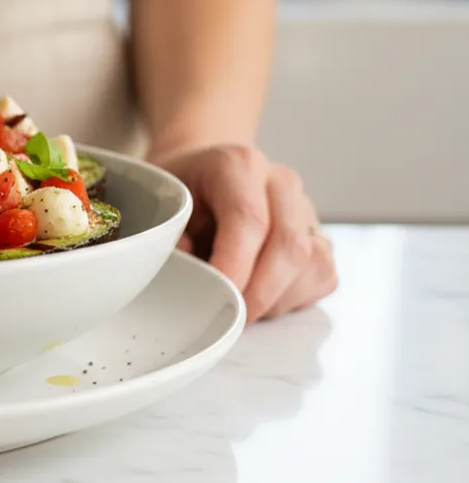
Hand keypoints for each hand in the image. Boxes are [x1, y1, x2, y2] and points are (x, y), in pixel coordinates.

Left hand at [149, 144, 337, 322]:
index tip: (216, 297)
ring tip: (238, 299)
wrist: (203, 176)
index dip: (235, 266)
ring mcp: (305, 208)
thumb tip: (188, 265)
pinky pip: (321, 277)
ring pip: (311, 265)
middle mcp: (280, 183)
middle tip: (227, 317)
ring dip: (275, 299)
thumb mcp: (161, 204)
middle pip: (289, 247)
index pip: (248, 219)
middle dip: (258, 293)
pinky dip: (292, 298)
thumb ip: (170, 235)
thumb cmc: (181, 193)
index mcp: (238, 165)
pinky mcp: (319, 236)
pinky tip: (259, 294)